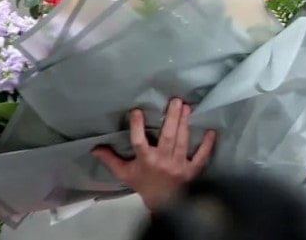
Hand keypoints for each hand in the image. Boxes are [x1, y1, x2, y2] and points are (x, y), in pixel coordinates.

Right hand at [92, 98, 215, 209]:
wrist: (164, 204)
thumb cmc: (143, 184)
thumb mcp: (125, 173)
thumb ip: (111, 159)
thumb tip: (95, 147)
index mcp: (145, 161)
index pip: (139, 142)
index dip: (137, 126)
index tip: (136, 110)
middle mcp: (162, 162)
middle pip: (167, 137)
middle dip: (172, 118)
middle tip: (176, 100)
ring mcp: (178, 166)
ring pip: (182, 142)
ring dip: (185, 124)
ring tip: (187, 107)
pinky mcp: (192, 171)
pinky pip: (201, 156)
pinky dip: (206, 145)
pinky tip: (210, 131)